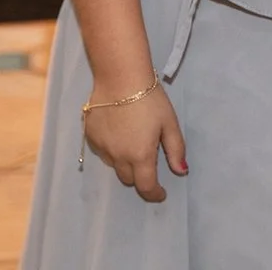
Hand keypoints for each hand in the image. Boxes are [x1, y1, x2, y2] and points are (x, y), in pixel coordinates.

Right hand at [84, 82, 187, 202]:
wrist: (120, 77)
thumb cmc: (150, 98)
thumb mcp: (169, 122)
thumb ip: (176, 149)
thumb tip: (181, 172)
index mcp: (140, 156)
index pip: (146, 186)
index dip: (155, 194)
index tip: (161, 193)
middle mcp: (118, 158)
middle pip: (129, 178)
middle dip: (141, 176)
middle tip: (150, 160)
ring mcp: (102, 148)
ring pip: (115, 165)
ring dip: (126, 161)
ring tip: (134, 141)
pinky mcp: (90, 137)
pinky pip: (103, 152)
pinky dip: (113, 148)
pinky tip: (119, 131)